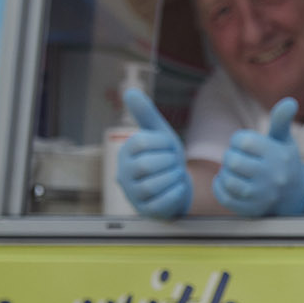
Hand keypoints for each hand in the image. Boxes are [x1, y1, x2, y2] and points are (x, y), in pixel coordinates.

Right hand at [115, 89, 191, 219]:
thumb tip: (130, 92)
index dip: (163, 144)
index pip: (142, 142)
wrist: (175, 184)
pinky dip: (175, 193)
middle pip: (146, 165)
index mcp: (126, 153)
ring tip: (176, 174)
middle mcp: (124, 175)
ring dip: (172, 178)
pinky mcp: (146, 211)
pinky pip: (161, 203)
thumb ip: (145, 113)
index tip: (169, 147)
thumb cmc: (164, 157)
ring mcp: (133, 195)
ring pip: (152, 186)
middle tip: (175, 163)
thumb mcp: (158, 133)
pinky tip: (180, 187)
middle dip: (169, 162)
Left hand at [212, 97, 303, 216]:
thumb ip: (281, 120)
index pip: (243, 140)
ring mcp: (262, 195)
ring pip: (228, 180)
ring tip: (233, 171)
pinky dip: (220, 187)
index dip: (238, 140)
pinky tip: (226, 182)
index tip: (243, 144)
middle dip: (230, 156)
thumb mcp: (284, 139)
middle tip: (237, 158)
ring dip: (225, 172)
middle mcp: (271, 176)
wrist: (295, 194)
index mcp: (277, 155)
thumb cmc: (284, 161)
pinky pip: (225, 197)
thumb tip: (289, 102)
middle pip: (232, 160)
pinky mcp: (252, 209)